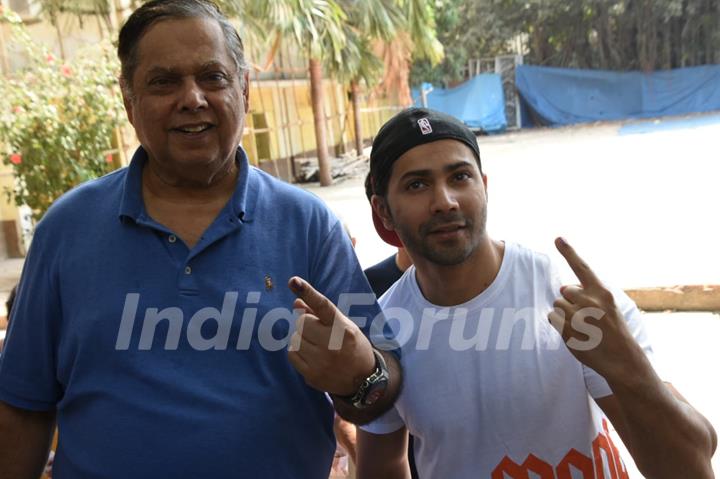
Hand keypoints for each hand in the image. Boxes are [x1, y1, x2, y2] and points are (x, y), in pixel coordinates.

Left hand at [287, 276, 374, 395]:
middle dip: (306, 323)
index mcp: (343, 328)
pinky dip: (298, 351)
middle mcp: (333, 345)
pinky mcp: (312, 375)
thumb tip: (296, 302)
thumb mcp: (343, 325)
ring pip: (294, 338)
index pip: (323, 306)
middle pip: (301, 322)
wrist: (362, 379)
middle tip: (318, 331)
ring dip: (301, 338)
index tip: (294, 281)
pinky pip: (291, 354)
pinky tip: (311, 355)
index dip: (308, 292)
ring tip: (317, 345)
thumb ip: (319, 312)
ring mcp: (321, 362)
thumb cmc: (351, 345)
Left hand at [548, 237, 643, 380]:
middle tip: (586, 318)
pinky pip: (552, 319)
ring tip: (583, 328)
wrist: (624, 360)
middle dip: (570, 302)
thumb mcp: (609, 308)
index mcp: (602, 292)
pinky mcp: (568, 330)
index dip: (568, 252)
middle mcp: (590, 301)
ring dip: (564, 315)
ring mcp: (578, 316)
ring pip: (557, 306)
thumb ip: (588, 295)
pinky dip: (559, 325)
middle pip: (564, 292)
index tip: (557, 238)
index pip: (582, 268)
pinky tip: (576, 334)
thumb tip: (563, 288)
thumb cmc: (614, 332)